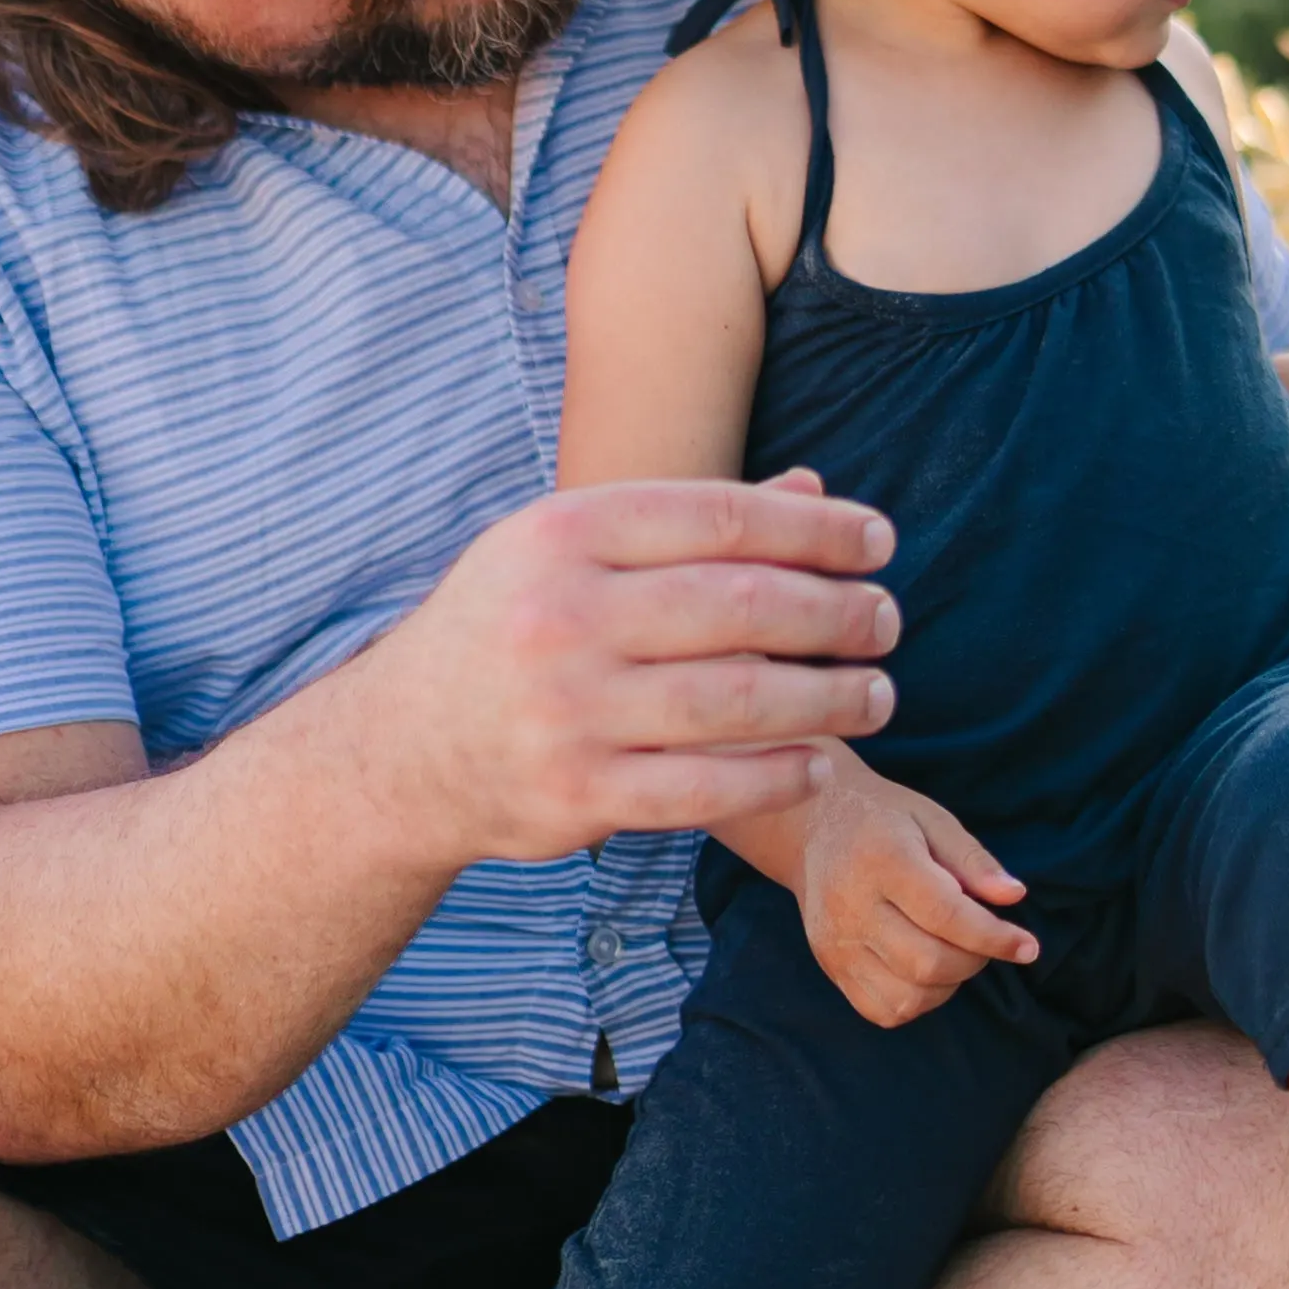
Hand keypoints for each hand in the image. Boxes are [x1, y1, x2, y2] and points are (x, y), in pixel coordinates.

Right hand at [381, 472, 904, 861]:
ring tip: (877, 692)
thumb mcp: (572, 554)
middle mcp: (561, 615)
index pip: (721, 517)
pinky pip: (707, 788)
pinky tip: (819, 761)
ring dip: (828, 698)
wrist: (401, 748)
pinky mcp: (577, 796)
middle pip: (741, 606)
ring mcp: (567, 710)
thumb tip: (814, 492)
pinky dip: (778, 775)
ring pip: (737, 701)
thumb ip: (688, 527)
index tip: (879, 541)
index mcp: (563, 534)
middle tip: (887, 621)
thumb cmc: (512, 630)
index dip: (817, 529)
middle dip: (837, 613)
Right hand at [781, 768, 1031, 1030]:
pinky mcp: (830, 967)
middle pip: (928, 962)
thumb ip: (974, 860)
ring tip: (953, 950)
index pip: (945, 914)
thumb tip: (1014, 896)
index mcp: (881, 859)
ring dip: (948, 984)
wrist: (813, 827)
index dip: (994, 937)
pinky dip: (918, 1000)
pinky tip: (924, 970)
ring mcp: (836, 943)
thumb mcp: (933, 820)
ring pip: (908, 997)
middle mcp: (851, 906)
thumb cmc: (884, 820)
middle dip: (974, 960)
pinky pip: (884, 1010)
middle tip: (984, 939)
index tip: (1028, 946)